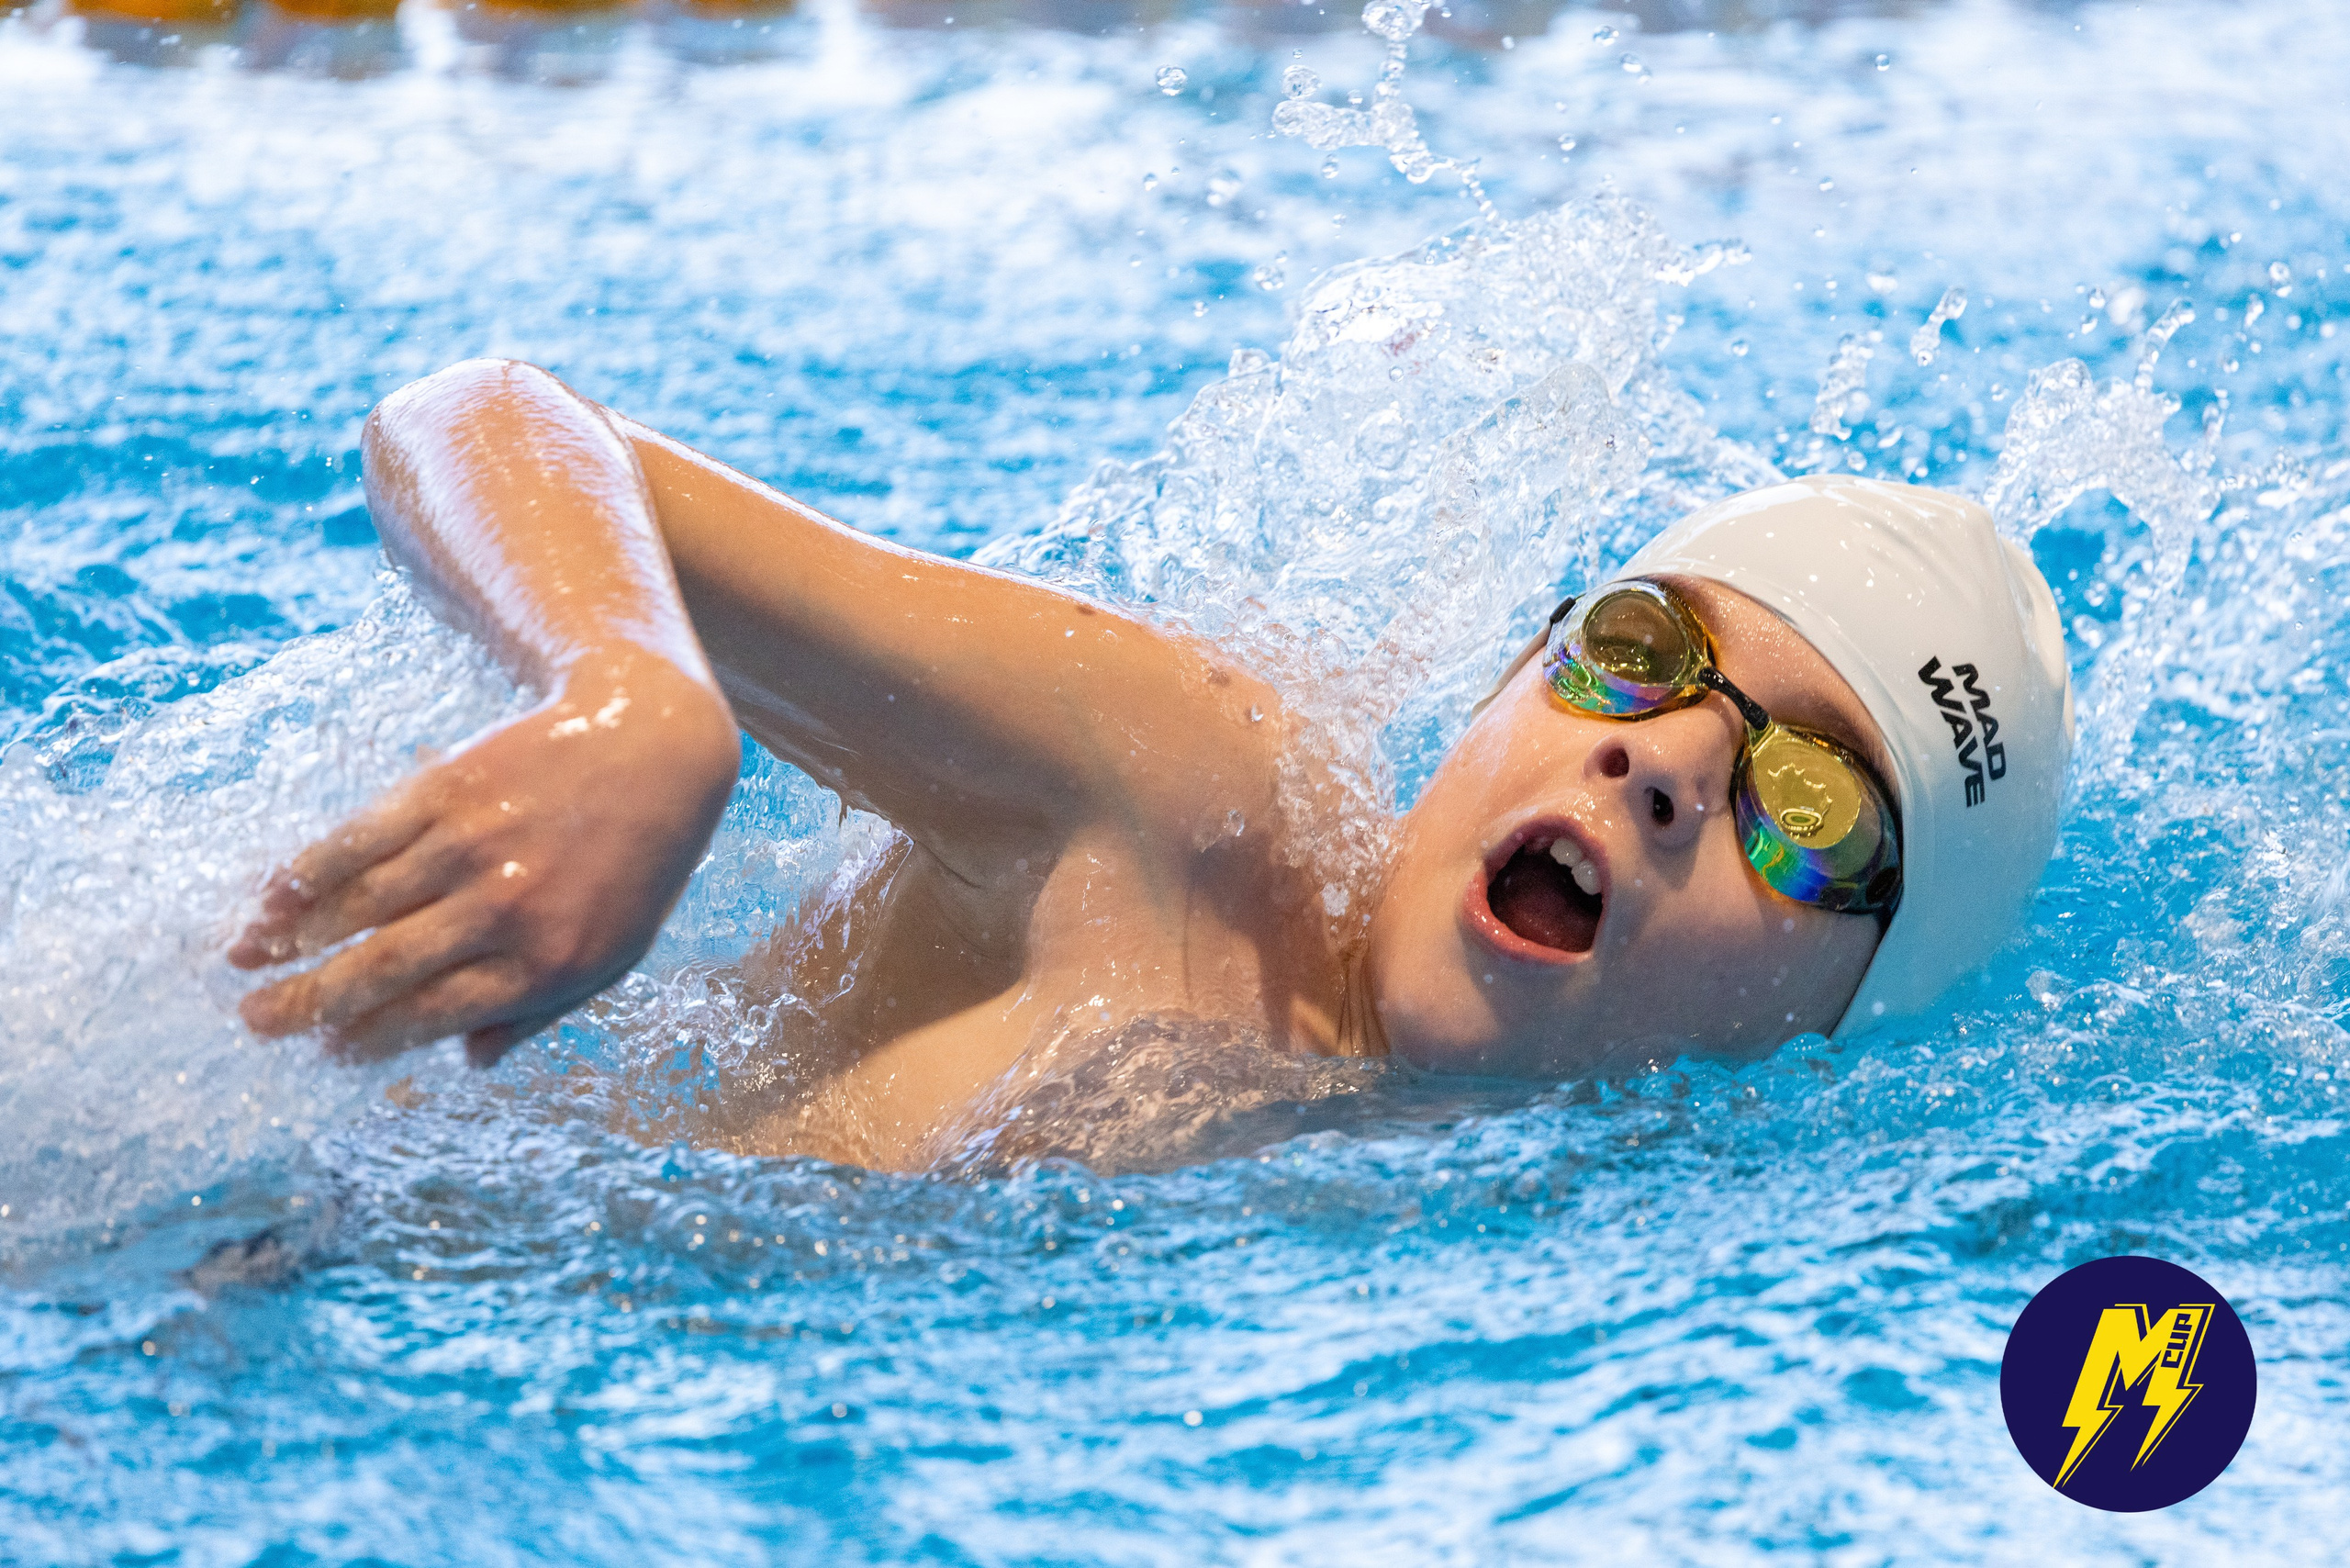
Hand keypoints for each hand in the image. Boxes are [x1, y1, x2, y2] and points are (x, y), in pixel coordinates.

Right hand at [229, 652, 738, 1065]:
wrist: (651, 745)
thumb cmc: (633, 862)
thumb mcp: (613, 951)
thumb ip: (539, 1011)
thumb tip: (466, 1062)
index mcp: (548, 962)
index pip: (434, 1014)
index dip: (372, 1037)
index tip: (327, 1050)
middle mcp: (505, 909)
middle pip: (384, 969)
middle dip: (310, 1003)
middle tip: (257, 1022)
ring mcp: (472, 846)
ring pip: (361, 905)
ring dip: (294, 938)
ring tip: (246, 961)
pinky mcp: (448, 788)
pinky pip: (362, 839)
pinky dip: (310, 871)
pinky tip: (273, 894)